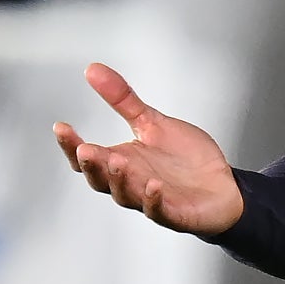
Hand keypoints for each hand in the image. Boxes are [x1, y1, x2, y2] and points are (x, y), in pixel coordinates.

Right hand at [53, 62, 245, 237]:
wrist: (223, 186)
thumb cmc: (186, 159)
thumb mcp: (152, 122)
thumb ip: (123, 100)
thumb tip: (93, 70)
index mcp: (121, 161)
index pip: (87, 156)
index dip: (70, 145)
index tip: (61, 126)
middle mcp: (130, 182)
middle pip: (99, 179)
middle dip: (91, 165)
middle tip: (84, 149)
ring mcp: (149, 200)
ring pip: (125, 195)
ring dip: (119, 180)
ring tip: (118, 161)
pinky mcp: (173, 213)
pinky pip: (159, 210)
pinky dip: (153, 200)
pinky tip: (153, 186)